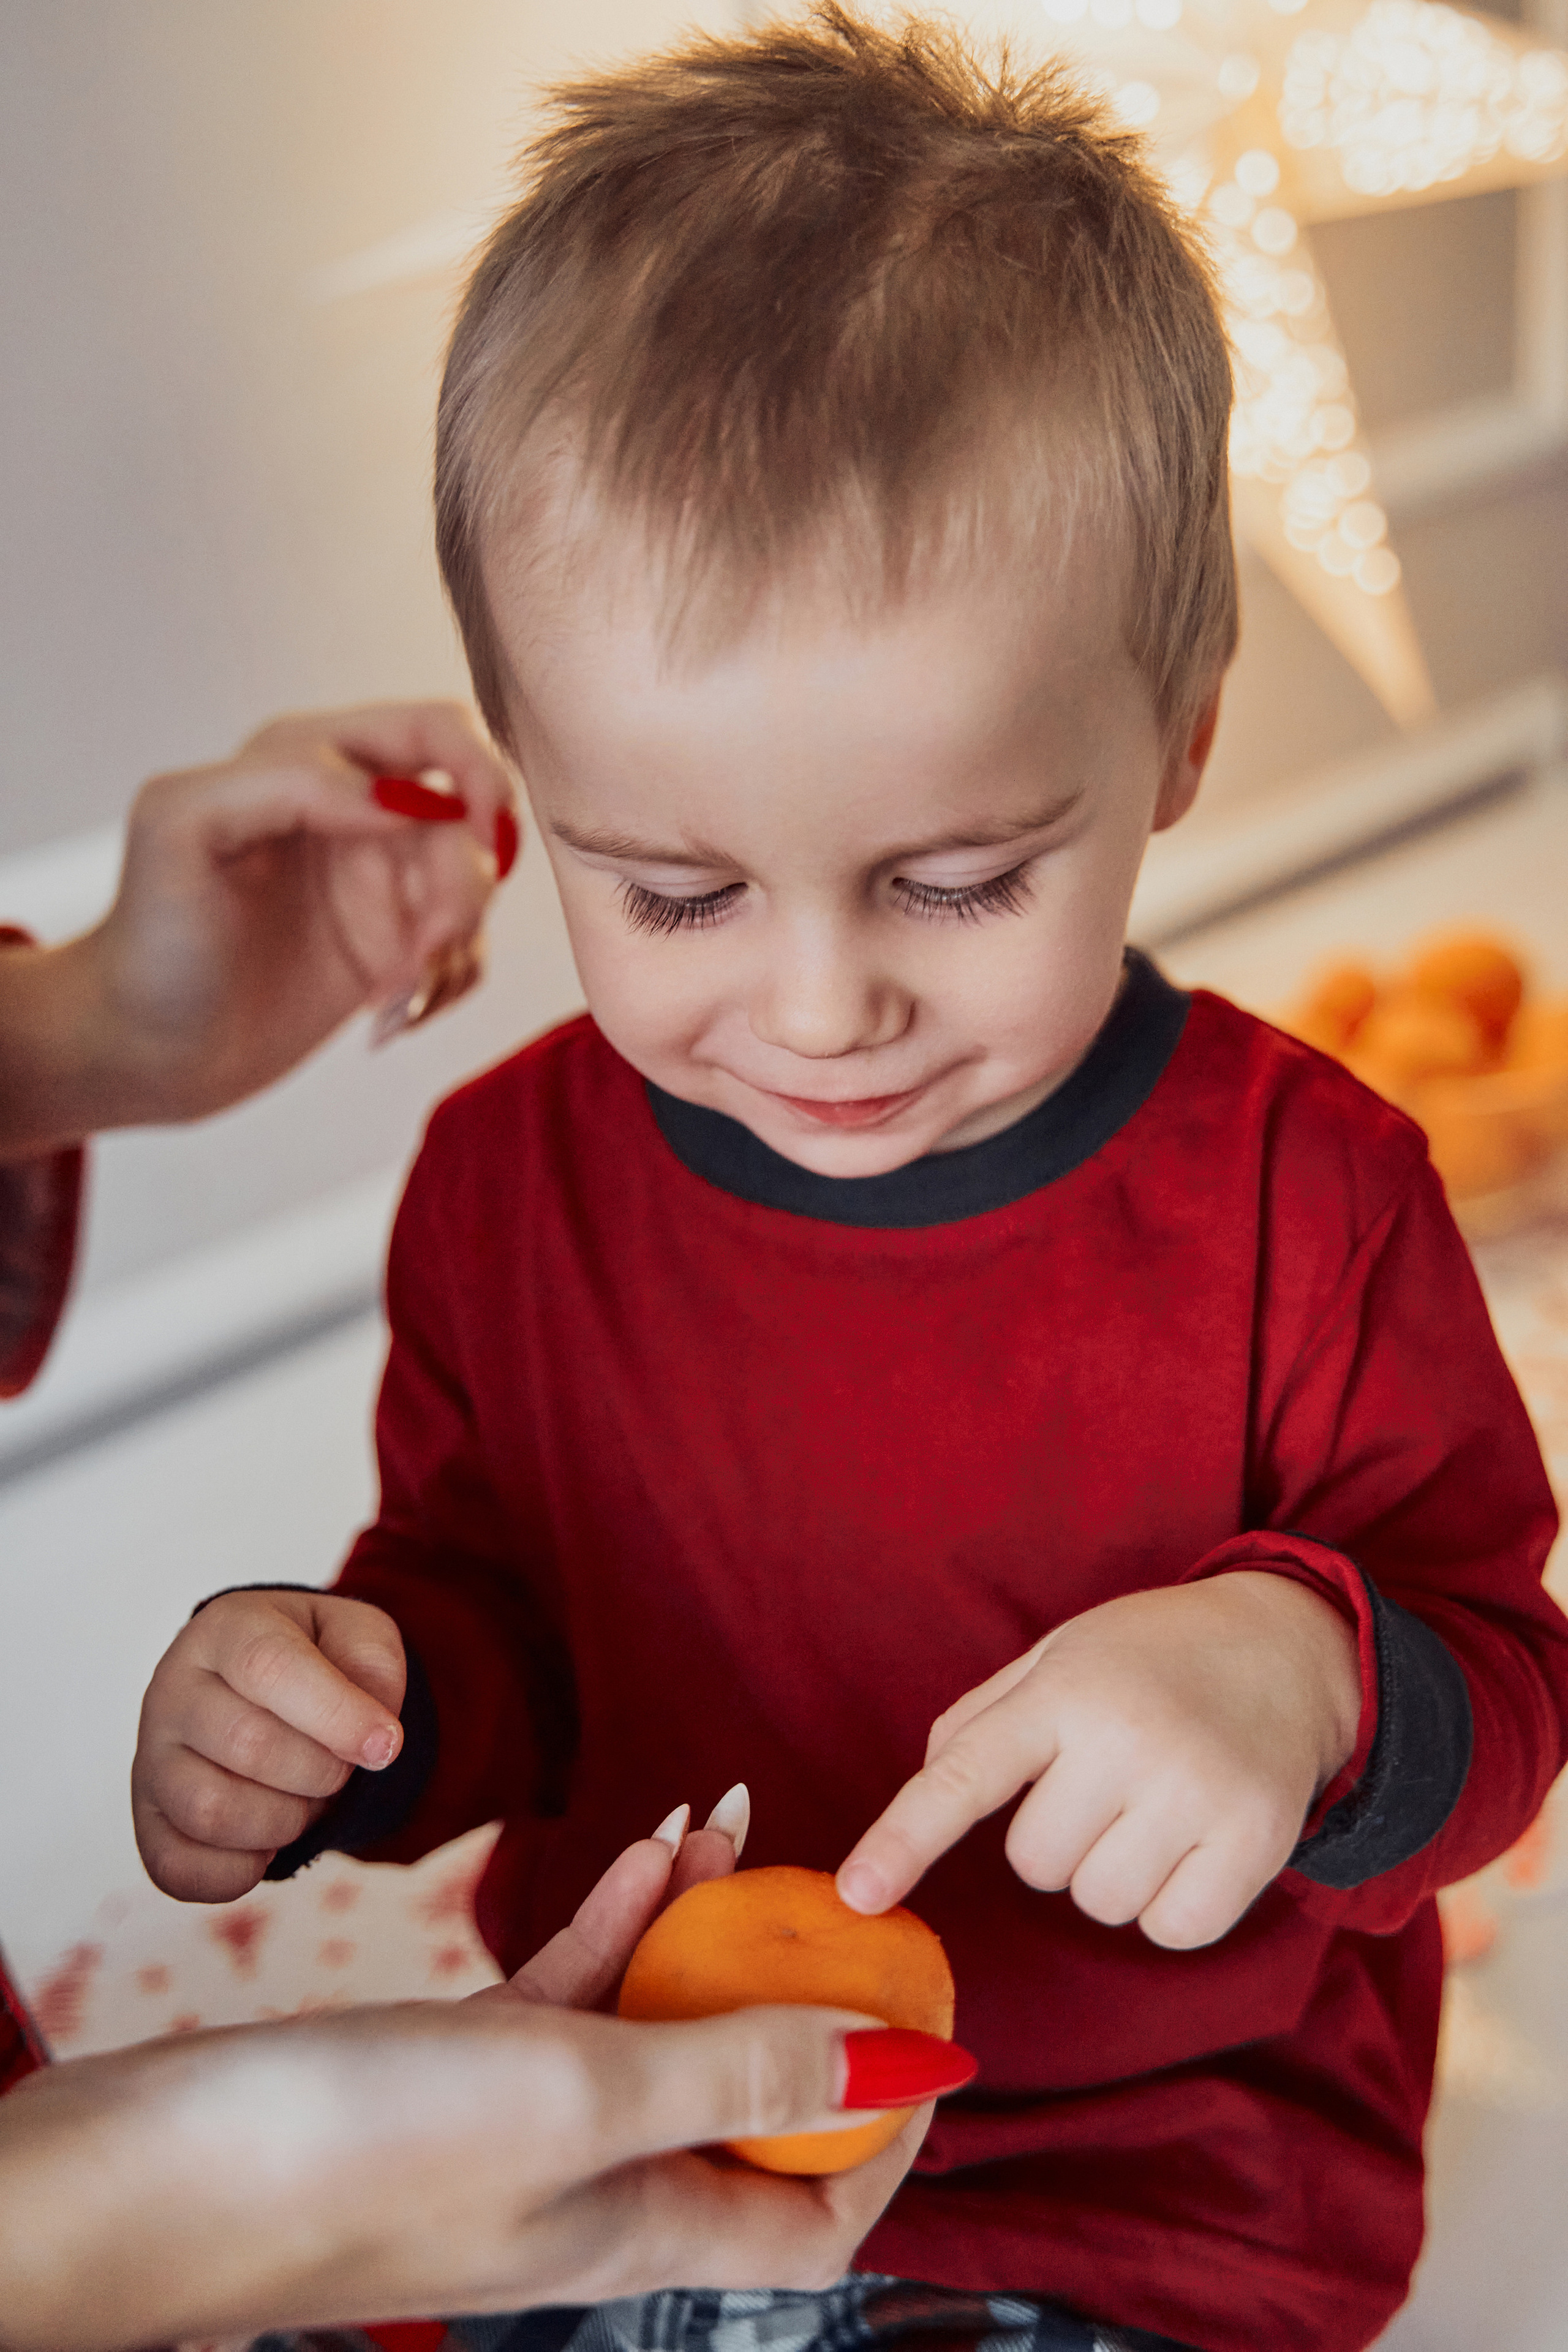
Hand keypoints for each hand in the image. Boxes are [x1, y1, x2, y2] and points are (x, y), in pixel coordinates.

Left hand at [0, 700, 518, 1152]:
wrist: (147, 1050)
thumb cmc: (151, 940)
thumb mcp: (181, 826)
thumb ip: (287, 780)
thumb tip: (402, 801)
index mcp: (309, 758)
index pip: (434, 728)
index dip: (477, 771)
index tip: (478, 836)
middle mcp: (356, 811)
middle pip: (473, 816)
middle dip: (464, 885)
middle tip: (422, 947)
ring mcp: (380, 882)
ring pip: (480, 888)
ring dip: (454, 946)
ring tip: (394, 994)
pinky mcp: (395, 948)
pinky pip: (467, 951)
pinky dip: (450, 984)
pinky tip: (393, 1015)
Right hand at [0, 1813, 933, 2351]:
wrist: (158, 2169)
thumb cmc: (358, 2152)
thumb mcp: (573, 2099)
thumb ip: (730, 2070)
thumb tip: (890, 2066)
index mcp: (641, 2227)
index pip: (816, 2219)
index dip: (890, 2136)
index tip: (930, 2031)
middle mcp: (593, 2189)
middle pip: (744, 2107)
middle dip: (801, 1999)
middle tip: (840, 1898)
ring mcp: (522, 2127)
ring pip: (654, 2024)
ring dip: (704, 1929)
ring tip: (737, 1824)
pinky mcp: (455, 2070)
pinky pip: (568, 1991)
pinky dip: (613, 1919)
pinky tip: (648, 1845)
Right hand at [131, 1588, 406, 1902]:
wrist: (263, 1688)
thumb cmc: (315, 1658)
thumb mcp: (356, 1634)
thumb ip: (374, 1666)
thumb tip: (374, 1740)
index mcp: (225, 1629)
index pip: (268, 1666)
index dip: (336, 1714)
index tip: (386, 1745)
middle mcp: (171, 1689)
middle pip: (246, 1744)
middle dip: (320, 1771)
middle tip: (338, 1766)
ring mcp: (150, 1759)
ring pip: (210, 1812)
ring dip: (284, 1821)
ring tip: (302, 1798)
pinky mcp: (146, 1823)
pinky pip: (180, 1870)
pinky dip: (242, 1870)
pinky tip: (268, 1839)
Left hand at [837, 1571, 1362, 1949]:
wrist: (1289, 1647)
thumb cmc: (1150, 1657)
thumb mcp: (1059, 1654)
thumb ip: (983, 1720)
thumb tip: (931, 1786)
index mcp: (1064, 1688)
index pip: (965, 1774)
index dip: (904, 1839)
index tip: (857, 1894)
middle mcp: (1127, 1737)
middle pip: (1034, 1863)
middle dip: (1057, 1834)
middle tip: (1108, 1776)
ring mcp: (1196, 1791)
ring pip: (1098, 1901)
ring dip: (1113, 1870)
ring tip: (1153, 1802)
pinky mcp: (1257, 1841)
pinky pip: (1170, 1930)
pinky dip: (1172, 1904)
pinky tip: (1195, 1842)